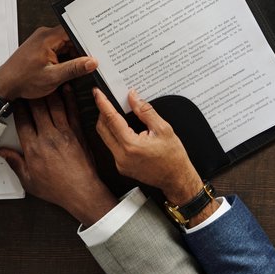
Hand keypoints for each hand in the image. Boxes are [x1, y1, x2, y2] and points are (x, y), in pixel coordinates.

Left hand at [0, 26, 96, 104]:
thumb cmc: (23, 80)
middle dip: (81, 50)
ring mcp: (42, 41)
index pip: (73, 31)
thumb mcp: (53, 77)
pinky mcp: (40, 48)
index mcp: (48, 37)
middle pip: (70, 38)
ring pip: (65, 44)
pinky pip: (58, 49)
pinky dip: (64, 58)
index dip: (86, 40)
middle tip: (92, 61)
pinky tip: (68, 69)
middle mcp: (45, 35)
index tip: (97, 48)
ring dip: (72, 56)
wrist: (5, 84)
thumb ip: (74, 68)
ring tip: (80, 68)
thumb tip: (92, 62)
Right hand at [0, 93, 117, 225]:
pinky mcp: (78, 133)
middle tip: (28, 82)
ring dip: (49, 91)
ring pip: (54, 105)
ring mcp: (64, 133)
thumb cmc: (56, 189)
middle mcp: (47, 137)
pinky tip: (66, 88)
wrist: (81, 192)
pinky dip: (69, 98)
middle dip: (31, 94)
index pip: (22, 120)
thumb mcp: (29, 181)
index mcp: (33, 148)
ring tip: (45, 79)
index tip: (15, 98)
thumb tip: (2, 152)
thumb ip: (15, 163)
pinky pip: (72, 111)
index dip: (17, 107)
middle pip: (37, 108)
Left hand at [92, 87, 201, 204]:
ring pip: (105, 138)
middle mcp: (121, 156)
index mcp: (131, 146)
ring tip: (116, 113)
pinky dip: (115, 135)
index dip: (103, 104)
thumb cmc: (173, 158)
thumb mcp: (163, 129)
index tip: (97, 93)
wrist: (176, 179)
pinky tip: (124, 129)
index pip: (111, 119)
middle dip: (102, 112)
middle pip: (102, 129)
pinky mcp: (121, 167)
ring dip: (108, 124)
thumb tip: (133, 97)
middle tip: (106, 100)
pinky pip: (112, 147)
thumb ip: (145, 111)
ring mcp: (120, 163)